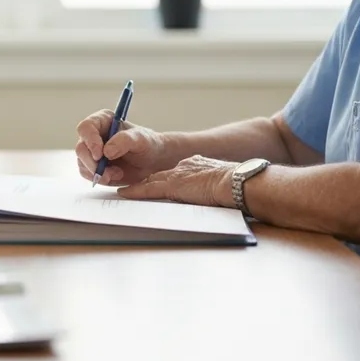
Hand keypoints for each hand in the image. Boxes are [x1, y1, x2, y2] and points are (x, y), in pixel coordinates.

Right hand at [75, 110, 177, 184]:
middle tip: (105, 172)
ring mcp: (91, 152)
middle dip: (91, 162)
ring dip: (98, 172)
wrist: (152, 161)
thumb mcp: (141, 139)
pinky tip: (115, 176)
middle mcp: (93, 135)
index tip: (99, 154)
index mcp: (102, 121)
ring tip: (118, 173)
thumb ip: (124, 140)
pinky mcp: (93, 166)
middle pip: (81, 148)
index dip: (90, 140)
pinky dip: (100, 178)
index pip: (86, 127)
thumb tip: (106, 151)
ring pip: (82, 163)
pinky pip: (88, 174)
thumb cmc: (147, 144)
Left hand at [116, 155, 237, 207]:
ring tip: (123, 191)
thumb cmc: (236, 185)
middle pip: (160, 175)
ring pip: (151, 181)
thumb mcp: (222, 183)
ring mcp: (177, 175)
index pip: (175, 173)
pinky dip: (134, 191)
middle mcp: (184, 167)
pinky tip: (123, 193)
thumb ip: (213, 186)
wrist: (237, 181)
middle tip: (131, 187)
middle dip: (146, 181)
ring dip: (137, 187)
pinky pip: (148, 189)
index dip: (165, 178)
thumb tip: (215, 195)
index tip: (159, 182)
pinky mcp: (173, 186)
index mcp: (196, 165)